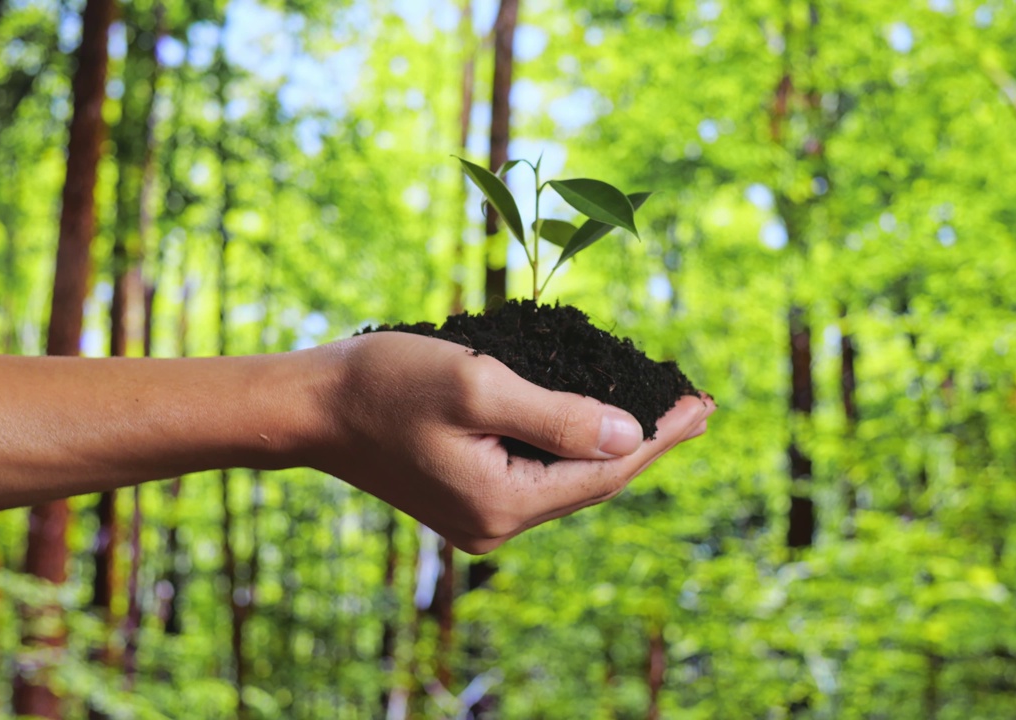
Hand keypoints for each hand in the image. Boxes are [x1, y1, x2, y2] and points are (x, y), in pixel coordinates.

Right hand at [304, 332, 713, 553]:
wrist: (313, 407)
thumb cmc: (387, 385)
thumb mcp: (480, 388)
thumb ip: (559, 415)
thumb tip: (630, 435)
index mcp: (504, 502)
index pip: (607, 470)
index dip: (660, 436)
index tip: (702, 403)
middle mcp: (497, 523)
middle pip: (594, 482)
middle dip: (648, 443)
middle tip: (697, 408)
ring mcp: (480, 517)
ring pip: (568, 481)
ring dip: (614, 444)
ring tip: (662, 415)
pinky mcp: (466, 498)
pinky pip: (539, 475)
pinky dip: (573, 447)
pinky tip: (596, 425)